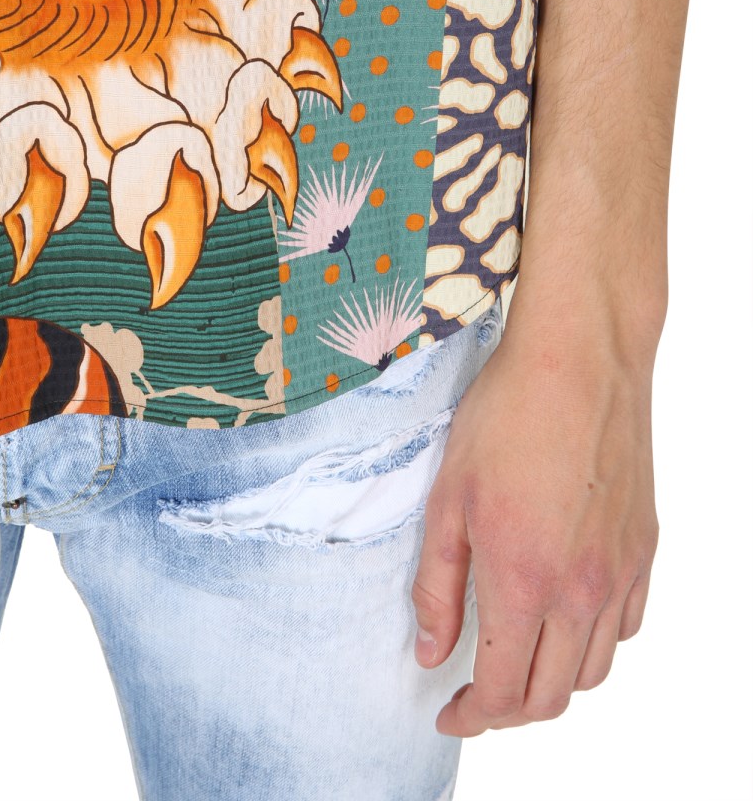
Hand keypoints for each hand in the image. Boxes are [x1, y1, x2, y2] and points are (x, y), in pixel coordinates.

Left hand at [411, 303, 659, 735]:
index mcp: (524, 580)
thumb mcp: (448, 498)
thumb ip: (438, 586)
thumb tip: (433, 652)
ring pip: (593, 670)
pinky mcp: (644, 548)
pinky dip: (593, 643)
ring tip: (518, 659)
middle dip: (507, 711)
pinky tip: (565, 616)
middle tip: (476, 695)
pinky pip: (627, 625)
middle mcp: (581, 590)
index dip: (472, 715)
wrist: (579, 361)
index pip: (504, 691)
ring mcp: (620, 571)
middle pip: (552, 695)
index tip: (450, 710)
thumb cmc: (506, 416)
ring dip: (552, 682)